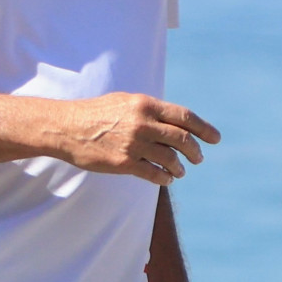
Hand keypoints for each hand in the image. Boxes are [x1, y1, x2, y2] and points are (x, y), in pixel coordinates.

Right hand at [50, 93, 219, 182]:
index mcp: (145, 104)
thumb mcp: (125, 101)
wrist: (67, 128)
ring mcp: (134, 144)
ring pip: (170, 159)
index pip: (185, 116)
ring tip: (181, 171)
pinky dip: (165, 178)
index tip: (215, 139)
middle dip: (195, 151)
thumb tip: (175, 121)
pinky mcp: (124, 163)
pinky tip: (167, 179)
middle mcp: (143, 123)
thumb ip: (150, 110)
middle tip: (199, 158)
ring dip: (180, 167)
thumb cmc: (97, 113)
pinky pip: (154, 174)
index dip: (204, 128)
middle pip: (182, 139)